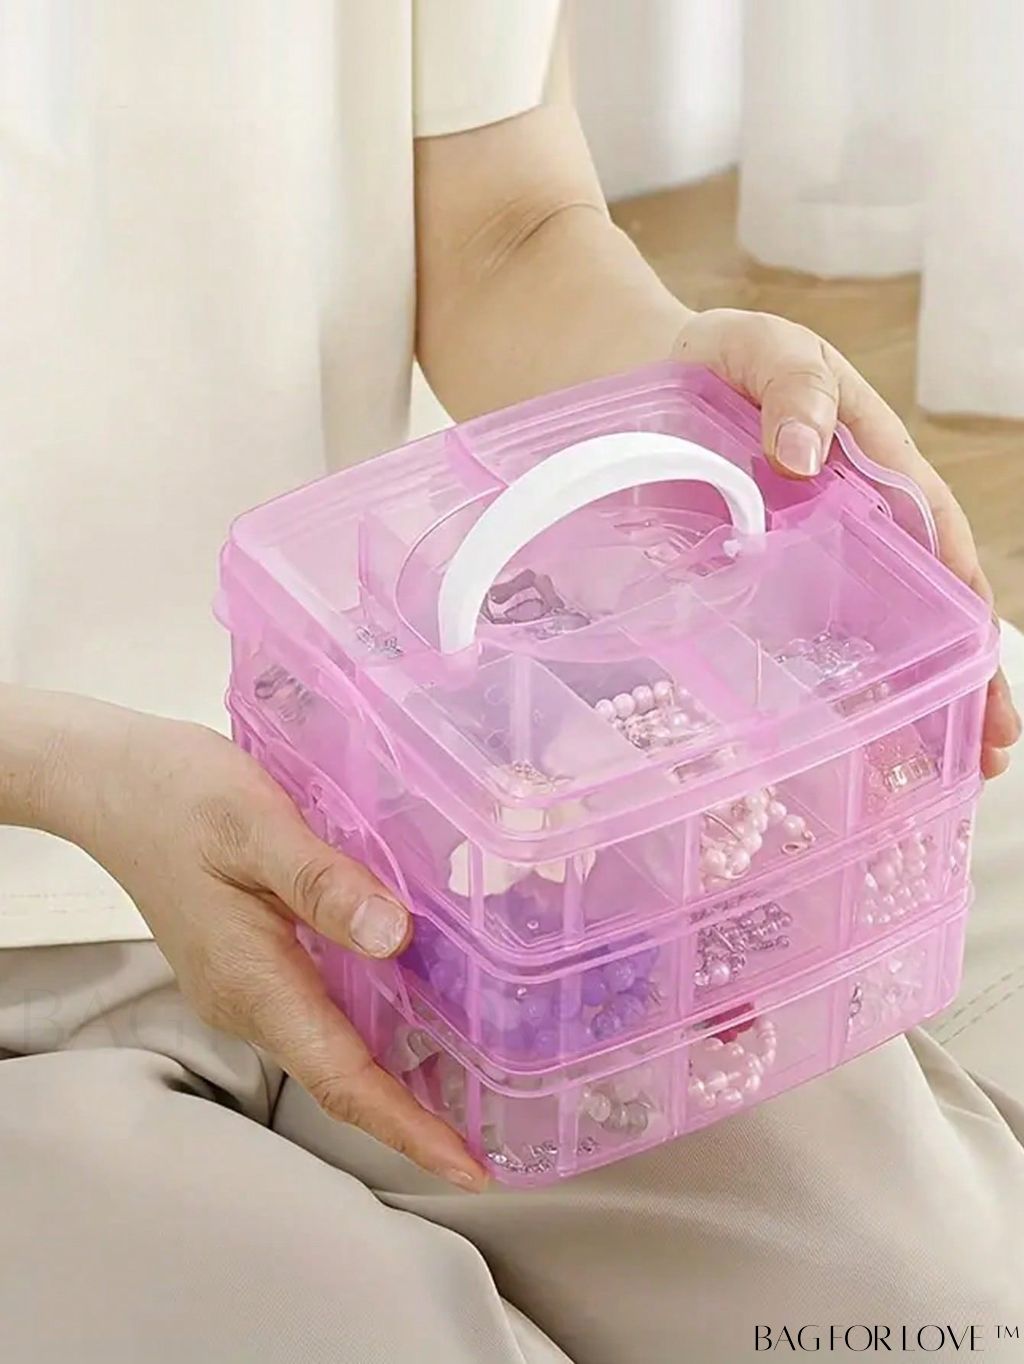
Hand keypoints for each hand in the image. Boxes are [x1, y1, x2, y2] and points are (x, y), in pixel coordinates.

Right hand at [50, 699, 486, 1190]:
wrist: (113, 786)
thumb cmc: (179, 798)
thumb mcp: (257, 826)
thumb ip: (324, 884)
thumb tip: (396, 938)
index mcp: (254, 982)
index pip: (341, 1078)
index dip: (408, 1128)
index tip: (467, 1169)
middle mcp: (249, 1001)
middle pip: (341, 1079)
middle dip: (413, 1120)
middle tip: (487, 1143)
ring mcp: (245, 988)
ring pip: (330, 1050)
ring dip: (395, 1081)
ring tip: (468, 1093)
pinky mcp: (249, 964)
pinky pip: (319, 1014)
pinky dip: (370, 1033)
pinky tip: (412, 1013)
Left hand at [673, 309, 1020, 777]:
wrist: (629, 373)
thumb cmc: (716, 354)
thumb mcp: (766, 346)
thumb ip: (794, 388)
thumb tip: (805, 455)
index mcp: (874, 462)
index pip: (938, 539)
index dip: (967, 604)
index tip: (987, 666)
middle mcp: (848, 521)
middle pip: (916, 603)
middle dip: (956, 675)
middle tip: (985, 752)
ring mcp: (799, 557)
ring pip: (860, 633)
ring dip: (898, 697)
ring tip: (930, 770)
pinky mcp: (747, 579)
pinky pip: (786, 636)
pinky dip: (814, 687)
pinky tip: (833, 740)